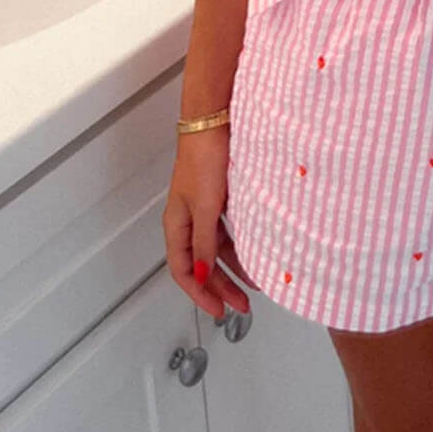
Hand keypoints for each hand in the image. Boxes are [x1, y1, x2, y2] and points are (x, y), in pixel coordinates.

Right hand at [162, 126, 258, 318]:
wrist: (216, 121)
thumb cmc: (203, 157)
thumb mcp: (204, 207)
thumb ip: (205, 244)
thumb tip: (204, 277)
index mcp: (177, 224)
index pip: (184, 271)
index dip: (200, 294)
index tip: (219, 310)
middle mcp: (189, 219)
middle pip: (203, 264)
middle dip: (221, 287)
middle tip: (241, 305)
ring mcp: (205, 208)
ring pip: (218, 249)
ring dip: (234, 268)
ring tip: (254, 283)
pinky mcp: (221, 196)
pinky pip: (230, 231)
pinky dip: (241, 246)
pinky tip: (256, 252)